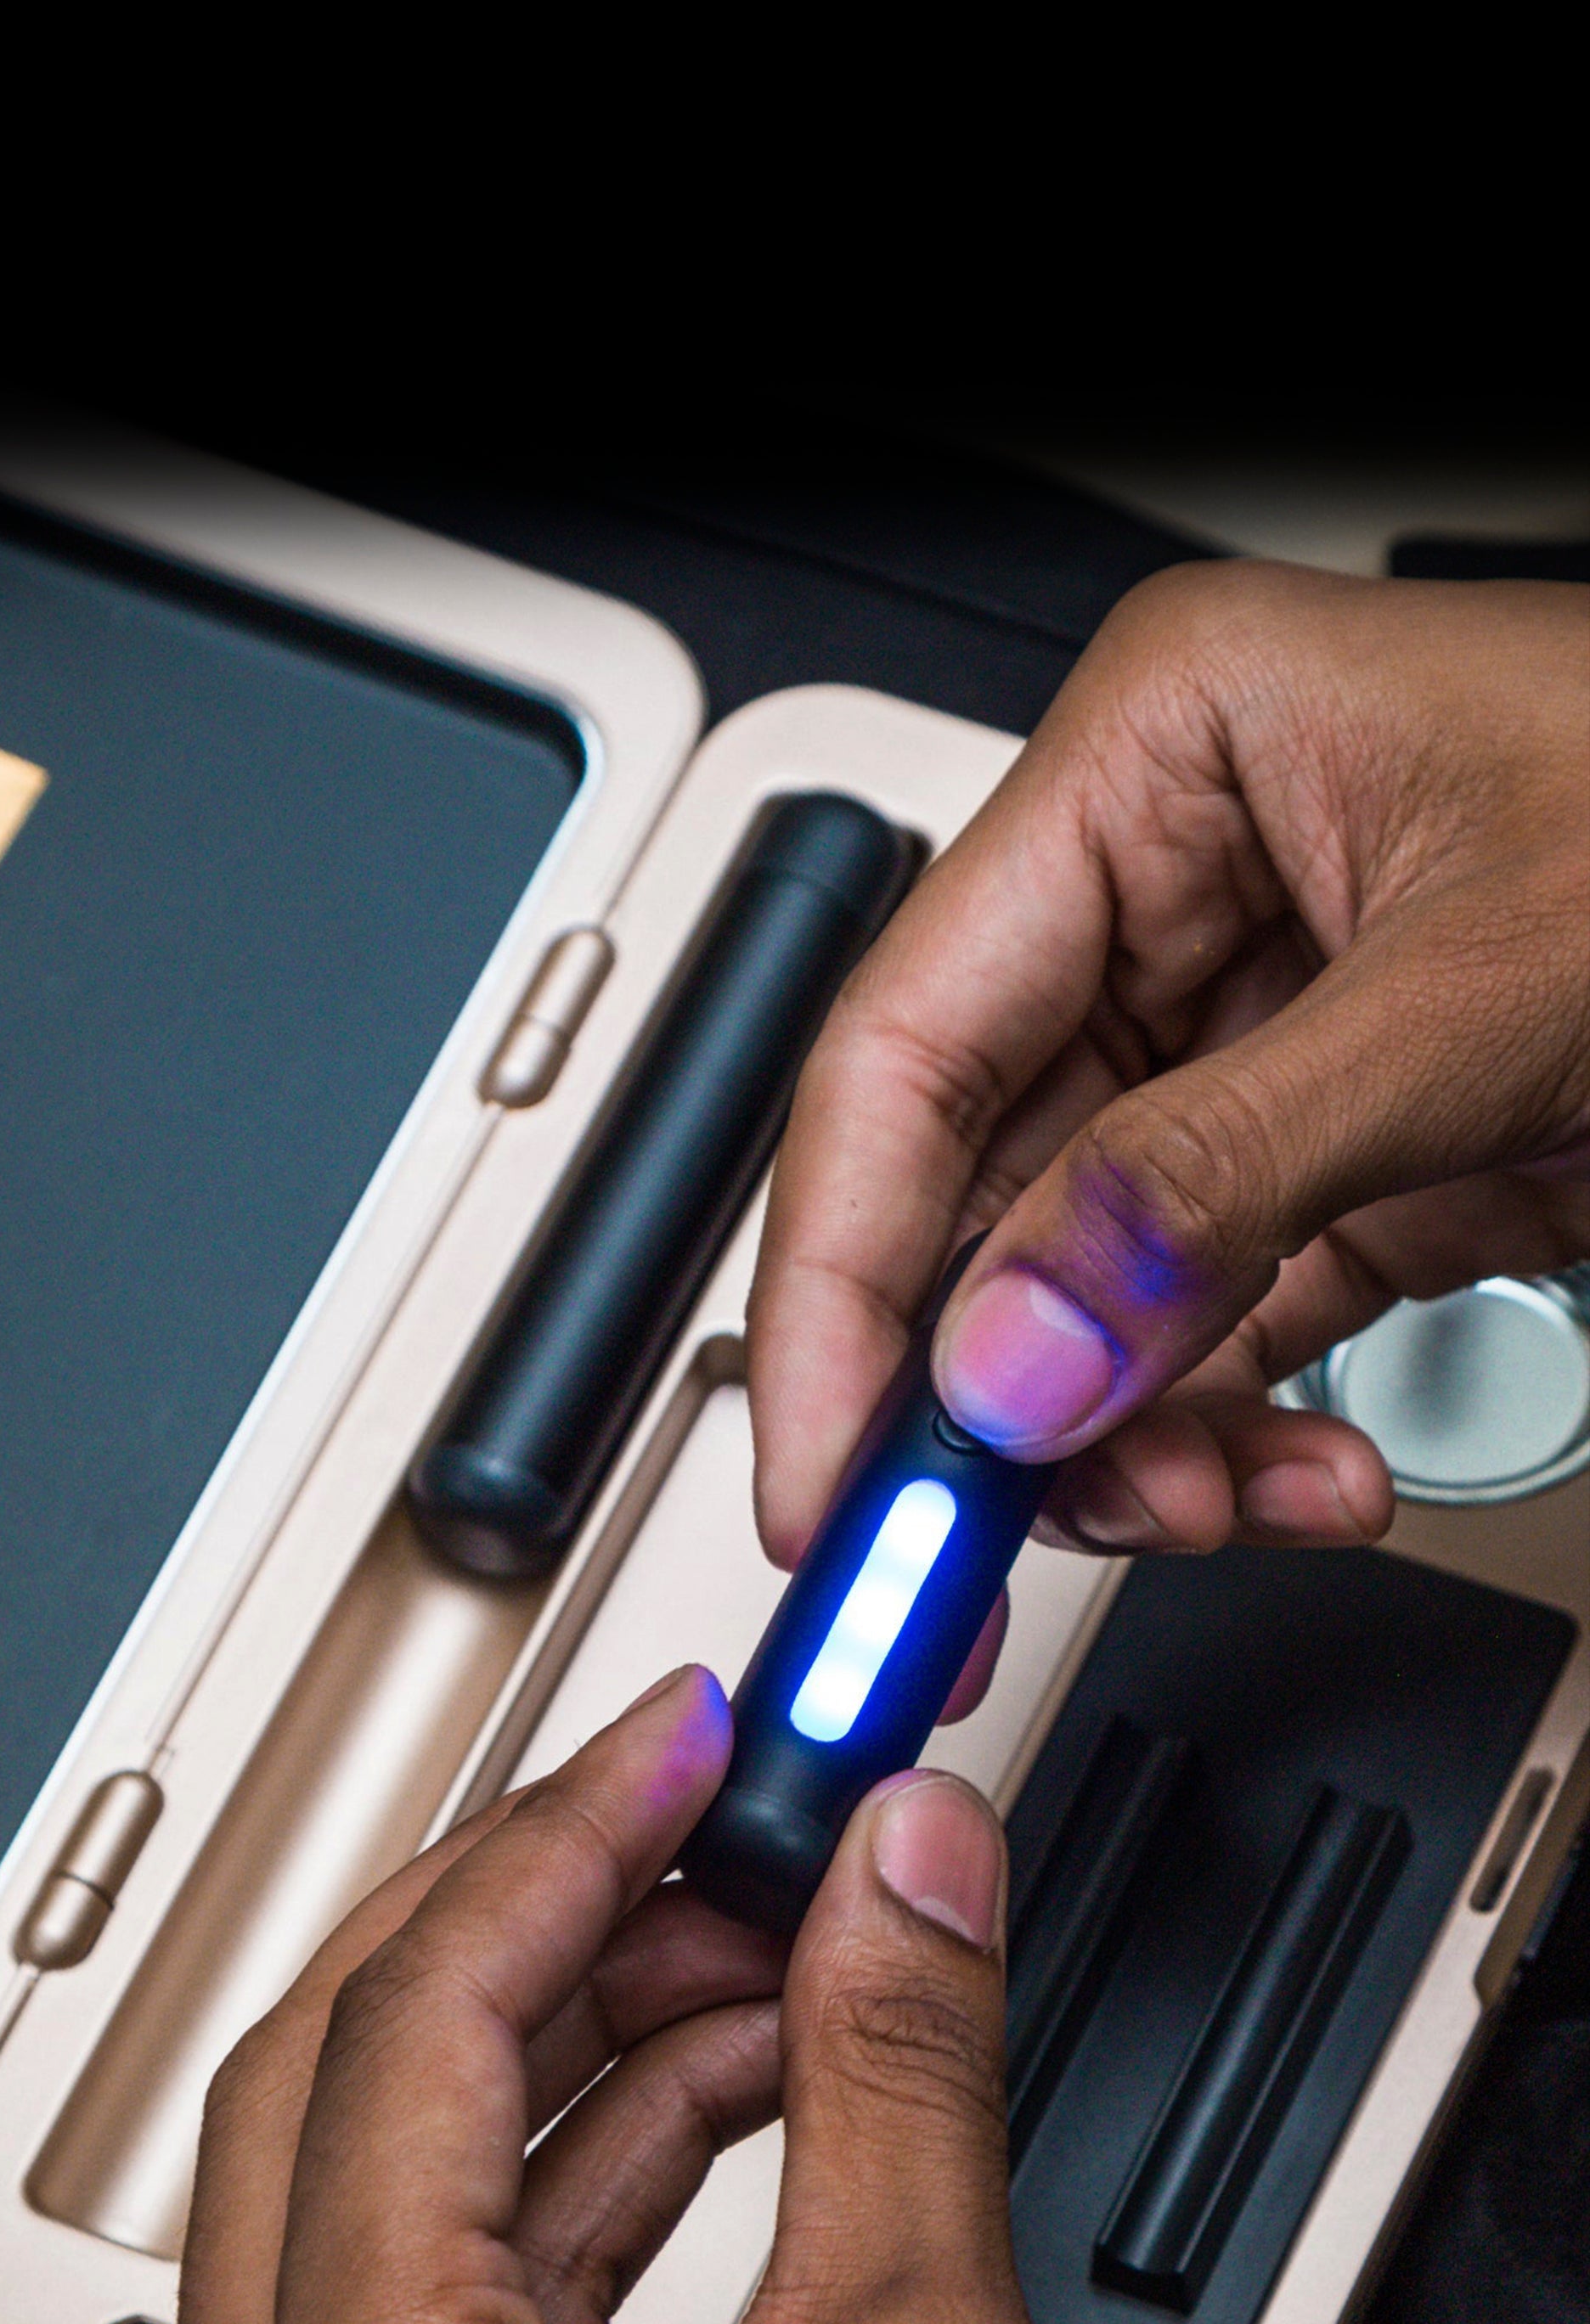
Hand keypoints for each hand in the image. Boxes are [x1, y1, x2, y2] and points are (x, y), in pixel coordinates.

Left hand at [161, 1666, 1149, 2323]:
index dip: (561, 1835)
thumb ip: (899, 2089)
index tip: (673, 1735)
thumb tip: (898, 1874)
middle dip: (540, 1921)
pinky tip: (730, 2090)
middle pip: (343, 2085)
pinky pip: (450, 2309)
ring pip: (391, 2195)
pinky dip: (584, 2177)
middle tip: (694, 1813)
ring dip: (576, 2044)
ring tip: (759, 1949)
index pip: (409, 2029)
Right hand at [750, 566, 1589, 1565]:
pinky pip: (1217, 1323)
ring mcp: (1253, 1030)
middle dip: (995, 1394)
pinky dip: (1237, 1431)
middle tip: (967, 1565)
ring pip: (1084, 1284)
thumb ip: (1221, 1184)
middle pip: (979, 1187)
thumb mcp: (1488, 998)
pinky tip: (1297, 1482)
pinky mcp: (1337, 1150)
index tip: (837, 1475)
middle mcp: (1180, 889)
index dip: (845, 1283)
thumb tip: (1010, 1352)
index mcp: (1164, 758)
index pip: (905, 1046)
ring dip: (1128, 1437)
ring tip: (1203, 1509)